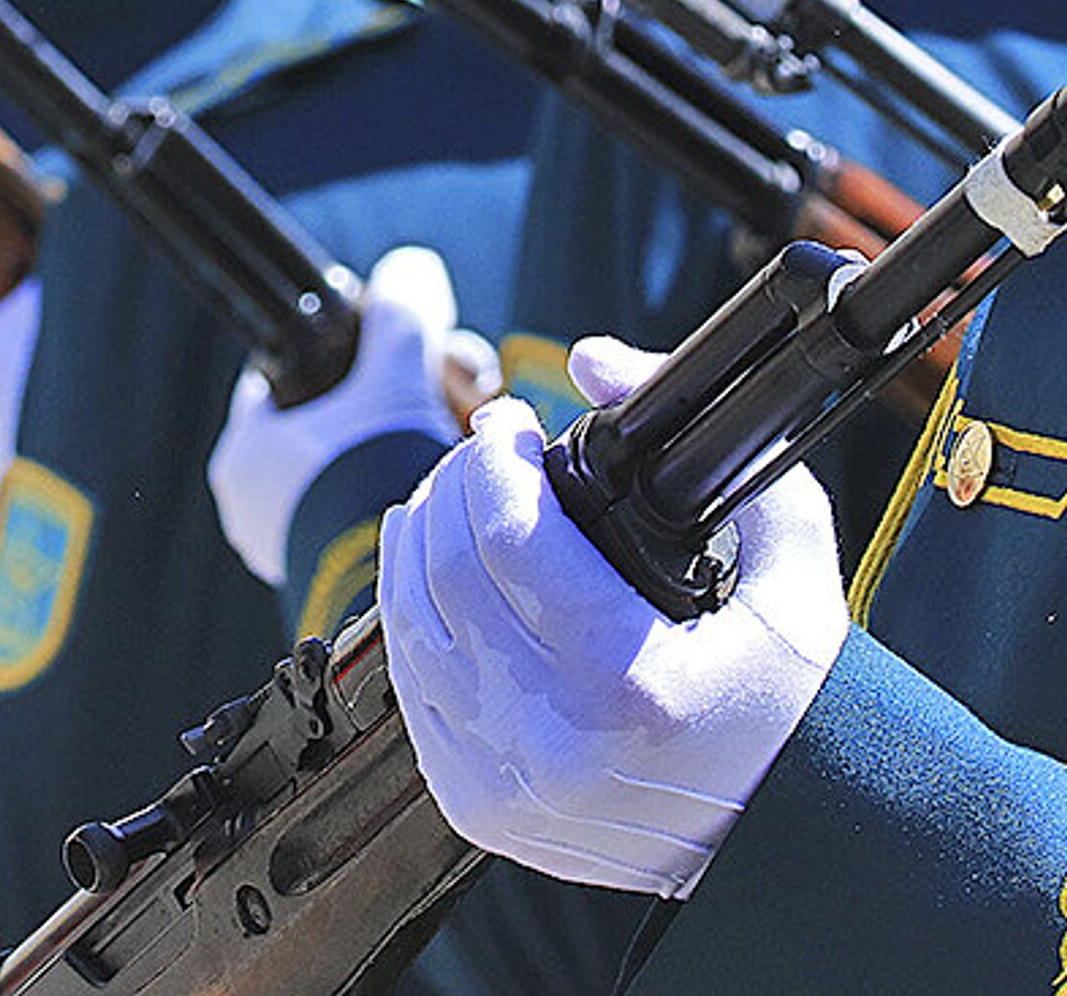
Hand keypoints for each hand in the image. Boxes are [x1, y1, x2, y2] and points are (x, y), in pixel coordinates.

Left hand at [210, 247, 491, 586]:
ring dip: (418, 437)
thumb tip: (412, 269)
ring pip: (365, 462)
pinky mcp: (342, 574)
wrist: (406, 593)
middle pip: (343, 418)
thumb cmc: (376, 484)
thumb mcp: (393, 376)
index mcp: (247, 454)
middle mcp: (261, 505)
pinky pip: (379, 509)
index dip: (345, 352)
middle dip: (404, 395)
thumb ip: (401, 317)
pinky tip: (456, 473)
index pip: (291, 375)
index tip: (392, 349)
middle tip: (452, 387)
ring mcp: (299, 545)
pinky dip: (416, 486)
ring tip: (463, 426)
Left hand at [378, 335, 847, 897]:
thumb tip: (594, 361)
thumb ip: (720, 452)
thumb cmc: (792, 708)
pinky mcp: (477, 806)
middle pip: (446, 569)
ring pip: (408, 621)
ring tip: (454, 494)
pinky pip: (407, 684)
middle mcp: (553, 742)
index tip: (511, 422)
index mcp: (632, 684)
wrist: (784, 840)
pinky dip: (410, 610)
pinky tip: (432, 567)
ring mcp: (505, 784)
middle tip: (487, 451)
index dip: (494, 457)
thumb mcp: (795, 571)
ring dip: (419, 537)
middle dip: (454, 483)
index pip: (509, 536)